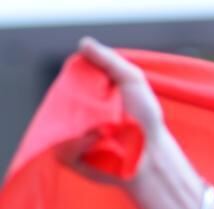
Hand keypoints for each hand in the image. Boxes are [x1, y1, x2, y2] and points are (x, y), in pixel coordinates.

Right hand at [59, 37, 167, 184]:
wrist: (153, 153)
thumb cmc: (146, 118)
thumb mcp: (133, 81)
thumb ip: (110, 61)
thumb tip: (84, 43)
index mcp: (86, 97)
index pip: (66, 84)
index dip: (72, 82)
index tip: (91, 83)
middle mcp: (76, 116)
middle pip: (58, 103)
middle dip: (75, 103)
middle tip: (100, 107)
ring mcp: (71, 137)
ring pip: (57, 126)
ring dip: (79, 125)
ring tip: (104, 128)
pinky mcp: (72, 158)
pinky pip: (62, 150)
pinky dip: (79, 144)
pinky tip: (98, 139)